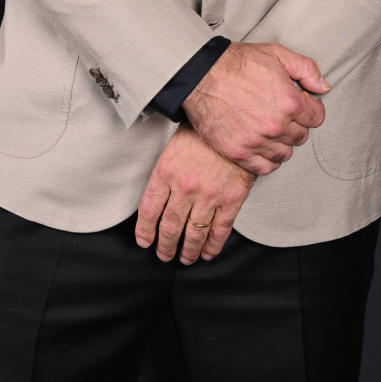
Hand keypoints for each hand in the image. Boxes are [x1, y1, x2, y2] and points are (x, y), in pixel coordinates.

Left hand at [135, 125, 254, 264]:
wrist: (235, 123)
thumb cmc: (203, 132)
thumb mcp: (174, 146)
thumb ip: (164, 172)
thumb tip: (156, 198)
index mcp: (166, 172)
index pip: (149, 210)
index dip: (145, 231)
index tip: (145, 242)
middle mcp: (185, 187)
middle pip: (170, 227)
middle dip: (165, 246)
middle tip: (164, 255)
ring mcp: (209, 196)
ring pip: (194, 234)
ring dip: (188, 251)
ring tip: (185, 258)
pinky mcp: (231, 200)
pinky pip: (219, 230)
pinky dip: (212, 246)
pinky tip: (207, 253)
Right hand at [182, 41, 328, 175]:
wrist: (201, 75)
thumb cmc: (237, 63)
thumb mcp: (277, 54)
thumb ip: (306, 70)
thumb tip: (324, 87)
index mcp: (289, 101)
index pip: (317, 117)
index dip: (309, 108)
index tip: (299, 104)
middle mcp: (276, 125)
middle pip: (301, 136)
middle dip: (295, 124)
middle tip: (281, 113)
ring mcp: (257, 141)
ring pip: (284, 153)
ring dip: (281, 143)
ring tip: (269, 128)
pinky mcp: (239, 152)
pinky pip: (264, 167)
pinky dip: (267, 159)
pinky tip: (262, 145)